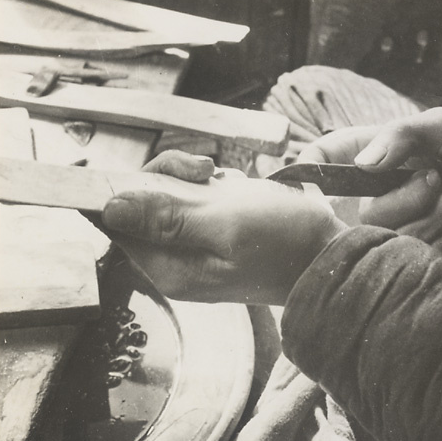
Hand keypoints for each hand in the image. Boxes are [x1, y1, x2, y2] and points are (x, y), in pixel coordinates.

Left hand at [101, 151, 346, 304]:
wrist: (331, 254)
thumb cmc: (285, 241)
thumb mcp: (225, 222)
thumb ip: (166, 217)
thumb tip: (110, 209)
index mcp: (171, 268)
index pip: (120, 224)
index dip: (132, 189)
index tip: (168, 173)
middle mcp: (177, 262)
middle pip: (144, 205)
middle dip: (171, 179)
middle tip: (206, 172)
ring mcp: (196, 249)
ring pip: (171, 197)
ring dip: (196, 180)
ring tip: (228, 184)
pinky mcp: (214, 236)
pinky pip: (197, 201)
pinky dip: (214, 188)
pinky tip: (237, 192)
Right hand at [298, 108, 441, 253]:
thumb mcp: (439, 124)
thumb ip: (402, 136)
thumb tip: (364, 164)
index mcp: (361, 154)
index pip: (315, 165)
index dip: (308, 180)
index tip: (325, 190)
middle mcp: (367, 192)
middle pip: (364, 217)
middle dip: (411, 199)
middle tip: (439, 175)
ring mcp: (390, 222)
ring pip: (398, 237)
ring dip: (441, 210)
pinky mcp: (415, 244)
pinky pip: (427, 250)